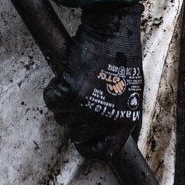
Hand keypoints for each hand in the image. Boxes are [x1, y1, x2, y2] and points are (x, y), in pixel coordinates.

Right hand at [43, 2, 144, 159]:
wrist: (113, 32)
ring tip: (74, 82)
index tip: (82, 141)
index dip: (89, 148)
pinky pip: (51, 101)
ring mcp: (89, 108)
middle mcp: (107, 120)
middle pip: (77, 134)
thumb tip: (110, 135)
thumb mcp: (132, 93)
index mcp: (125, 121)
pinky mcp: (72, 94)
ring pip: (61, 117)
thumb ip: (121, 116)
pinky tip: (61, 78)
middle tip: (78, 97)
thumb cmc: (123, 56)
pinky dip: (51, 90)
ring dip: (63, 102)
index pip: (104, 152)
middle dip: (73, 117)